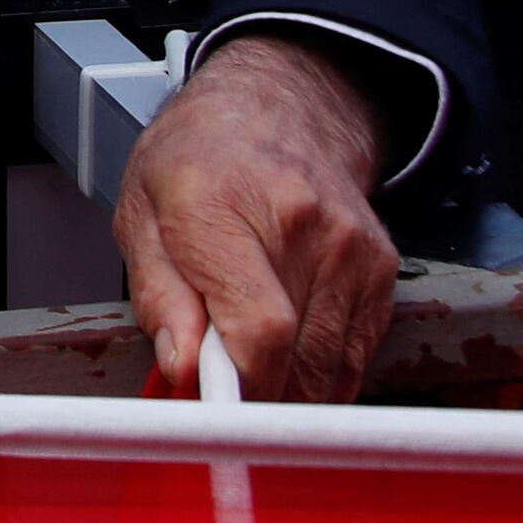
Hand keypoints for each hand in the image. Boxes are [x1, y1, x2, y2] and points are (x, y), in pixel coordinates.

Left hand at [114, 34, 401, 402]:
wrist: (278, 107)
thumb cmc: (198, 162)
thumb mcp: (141, 216)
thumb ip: (160, 299)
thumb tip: (183, 371)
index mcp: (222, 208)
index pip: (259, 329)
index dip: (239, 390)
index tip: (215, 415)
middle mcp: (300, 226)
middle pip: (296, 361)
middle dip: (254, 400)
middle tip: (219, 396)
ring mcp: (350, 249)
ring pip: (329, 368)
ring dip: (288, 392)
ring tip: (248, 368)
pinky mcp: (380, 269)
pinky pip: (354, 355)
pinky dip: (319, 372)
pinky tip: (289, 352)